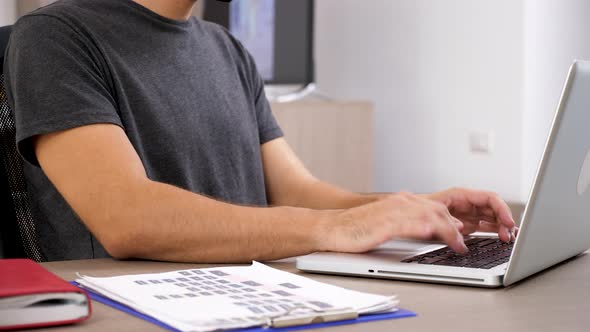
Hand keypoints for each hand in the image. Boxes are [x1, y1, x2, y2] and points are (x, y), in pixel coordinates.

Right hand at [318, 192, 468, 253]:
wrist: (331, 228)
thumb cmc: (355, 228)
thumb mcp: (387, 223)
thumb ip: (408, 223)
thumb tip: (430, 230)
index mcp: (401, 201)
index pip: (435, 208)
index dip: (452, 222)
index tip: (462, 236)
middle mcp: (399, 203)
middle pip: (436, 211)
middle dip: (454, 229)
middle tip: (462, 246)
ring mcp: (391, 212)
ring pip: (426, 216)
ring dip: (445, 231)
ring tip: (456, 245)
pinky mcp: (381, 224)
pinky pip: (405, 224)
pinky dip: (419, 228)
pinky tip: (430, 232)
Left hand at [425, 188, 516, 241]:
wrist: (409, 216)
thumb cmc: (418, 208)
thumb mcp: (432, 212)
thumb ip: (447, 220)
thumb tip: (461, 229)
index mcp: (462, 195)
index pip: (489, 198)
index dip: (502, 209)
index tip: (508, 222)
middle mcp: (469, 203)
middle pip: (495, 209)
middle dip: (505, 221)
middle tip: (508, 235)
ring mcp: (470, 214)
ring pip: (494, 218)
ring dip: (503, 228)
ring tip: (508, 239)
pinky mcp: (469, 225)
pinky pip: (488, 227)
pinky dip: (496, 232)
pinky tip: (502, 239)